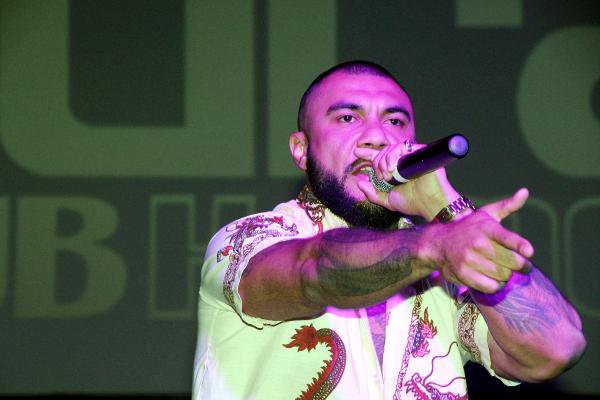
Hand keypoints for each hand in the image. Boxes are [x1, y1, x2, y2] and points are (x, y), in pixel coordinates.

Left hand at [355, 142, 459, 218]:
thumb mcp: (387, 200)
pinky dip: (394, 155)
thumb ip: (372, 193)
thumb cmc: (413, 203)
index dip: (368, 153)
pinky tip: (393, 167)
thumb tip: (359, 183)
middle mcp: (403, 162)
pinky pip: (404, 146)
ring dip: (384, 160)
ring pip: (392, 147)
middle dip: (377, 162)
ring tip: (387, 174)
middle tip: (380, 176)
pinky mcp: (421, 153)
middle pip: (383, 151)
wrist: (430, 204)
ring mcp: (412, 157)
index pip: (379, 157)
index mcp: (395, 171)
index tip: (356, 151)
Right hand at [419, 188, 533, 292]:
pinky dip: (495, 285)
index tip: (529, 252)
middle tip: (522, 266)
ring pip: (502, 275)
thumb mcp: (486, 214)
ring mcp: (469, 259)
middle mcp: (477, 243)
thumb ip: (508, 205)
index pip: (508, 238)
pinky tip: (493, 279)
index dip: (521, 246)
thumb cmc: (468, 228)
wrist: (438, 243)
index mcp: (486, 227)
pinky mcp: (463, 274)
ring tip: (505, 270)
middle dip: (520, 265)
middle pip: (511, 261)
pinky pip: (490, 286)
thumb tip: (525, 192)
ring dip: (507, 275)